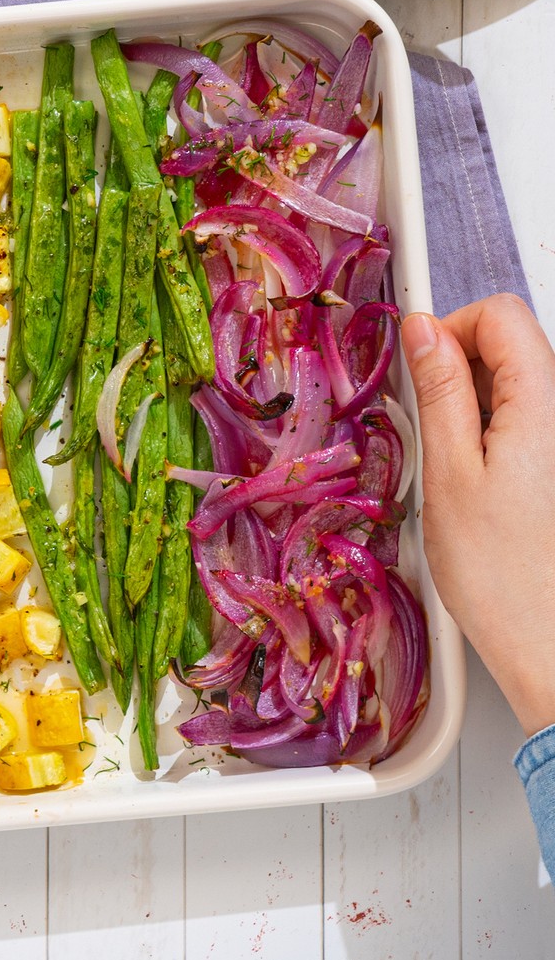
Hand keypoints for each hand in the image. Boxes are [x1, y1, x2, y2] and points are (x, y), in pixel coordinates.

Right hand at [402, 294, 554, 737]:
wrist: (549, 643)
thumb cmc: (502, 575)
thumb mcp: (449, 473)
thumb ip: (440, 391)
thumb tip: (424, 331)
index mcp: (545, 405)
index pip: (501, 316)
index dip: (451, 329)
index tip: (418, 369)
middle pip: (511, 346)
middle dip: (459, 371)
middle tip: (430, 428)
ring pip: (516, 386)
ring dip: (474, 408)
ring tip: (455, 466)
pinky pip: (527, 423)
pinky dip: (493, 437)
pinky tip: (478, 483)